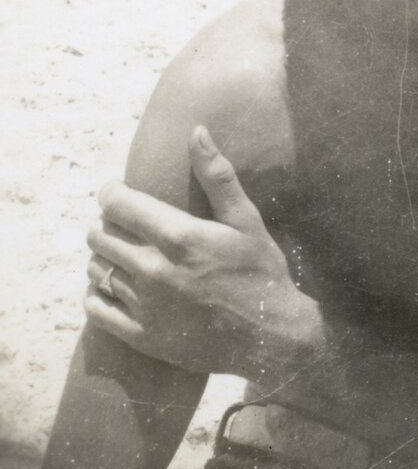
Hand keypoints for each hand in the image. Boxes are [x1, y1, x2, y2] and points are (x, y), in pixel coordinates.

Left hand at [85, 126, 322, 377]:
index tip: (115, 191)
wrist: (270, 337)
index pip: (118, 204)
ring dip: (103, 257)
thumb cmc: (261, 271)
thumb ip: (217, 175)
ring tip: (121, 252)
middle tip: (122, 222)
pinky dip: (96, 293)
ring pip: (97, 270)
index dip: (110, 192)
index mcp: (179, 237)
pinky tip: (112, 286)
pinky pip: (96, 309)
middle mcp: (155, 271)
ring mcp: (146, 307)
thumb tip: (197, 131)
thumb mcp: (246, 218)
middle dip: (106, 223)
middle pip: (100, 236)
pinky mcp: (141, 337)